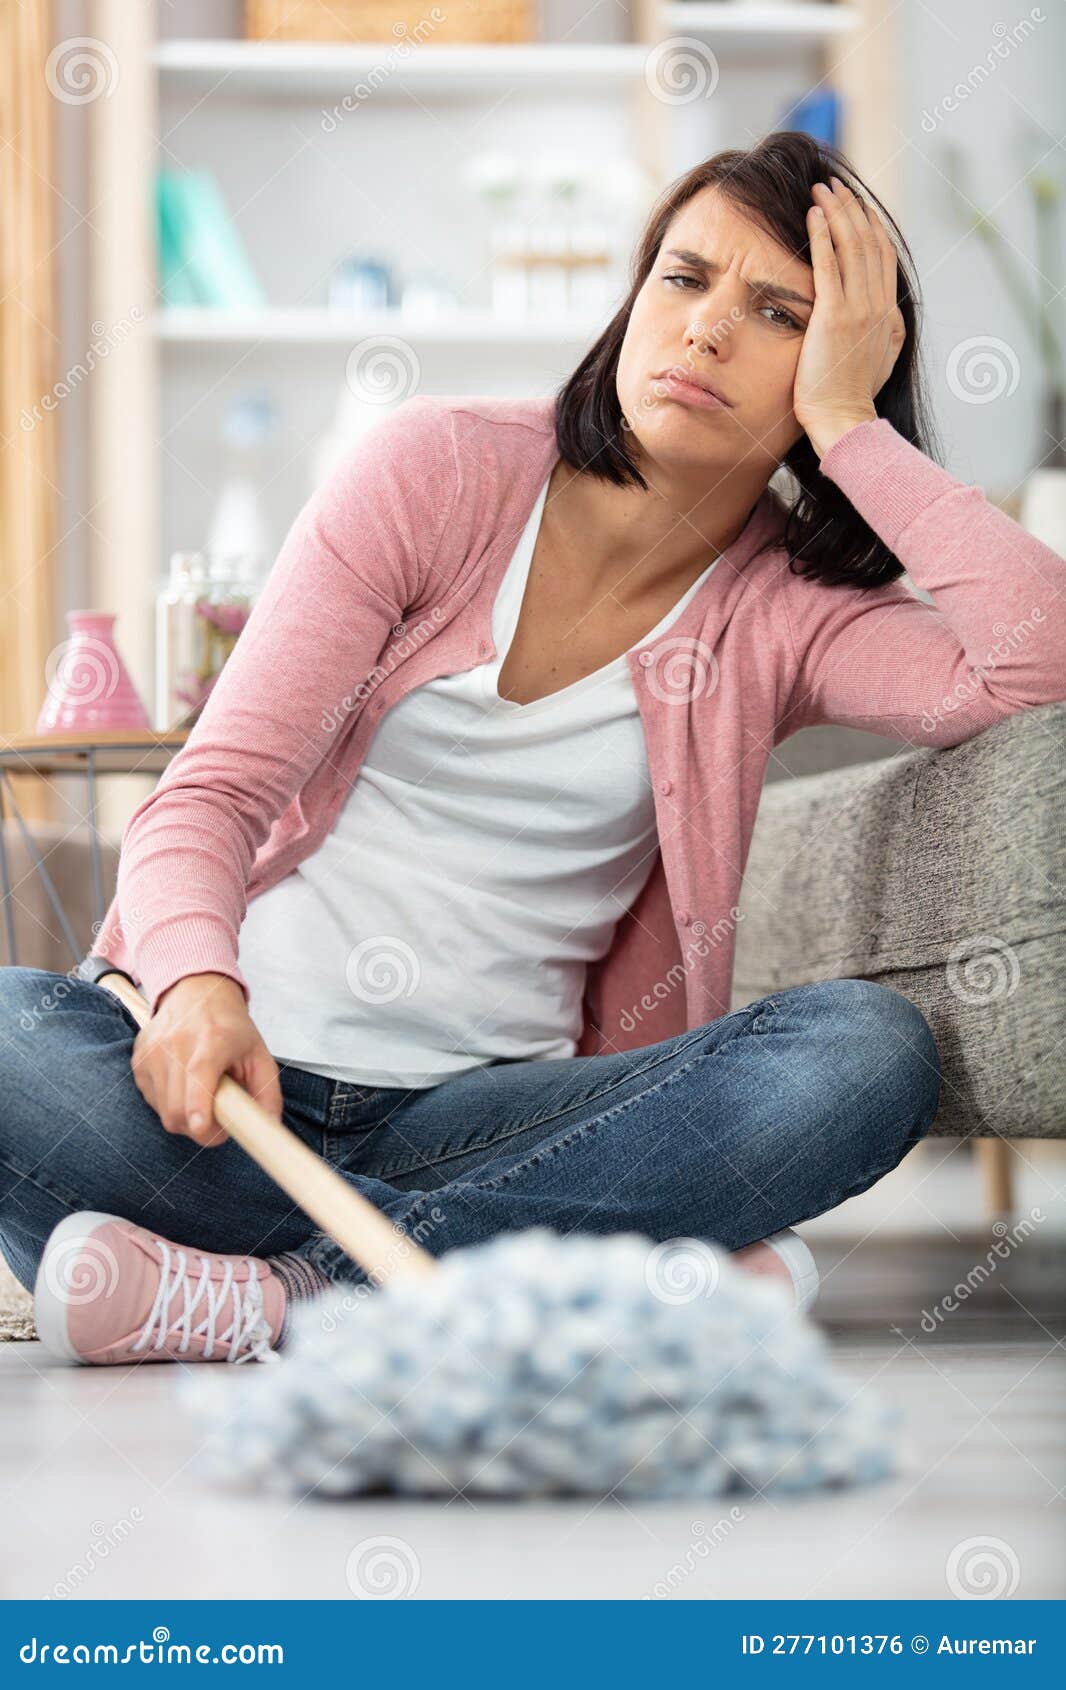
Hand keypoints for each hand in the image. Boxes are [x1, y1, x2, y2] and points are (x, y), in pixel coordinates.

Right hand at [130, 972, 283, 1146]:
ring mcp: (153, 1051)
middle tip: (216, 1122)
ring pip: (163, 1110)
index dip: (199, 1107)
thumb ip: (268, 1094)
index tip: (203, 1127)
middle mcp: (177, 1042)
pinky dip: (168, 1104)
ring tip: (201, 1095)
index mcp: (213, 1039)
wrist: (196, 991)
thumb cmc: (231, 1027)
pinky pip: (152, 1100)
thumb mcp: (260, 1054)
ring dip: (184, 1117)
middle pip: (177, 1107)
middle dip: (198, 1128)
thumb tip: (267, 1128)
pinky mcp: (139, 1059)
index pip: (199, 1075)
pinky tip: (183, 1086)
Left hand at [793, 176, 906, 458]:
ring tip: (821, 188)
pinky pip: (828, 265)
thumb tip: (888, 320)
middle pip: (869, 242)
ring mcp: (858, 310)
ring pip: (851, 246)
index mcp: (888, 314)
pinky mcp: (834, 317)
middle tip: (833, 184)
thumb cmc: (851, 401)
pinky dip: (820, 236)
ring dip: (836, 212)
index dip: (869, 225)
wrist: (845, 423)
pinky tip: (811, 214)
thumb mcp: (879, 361)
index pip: (882, 256)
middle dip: (851, 208)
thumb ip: (884, 334)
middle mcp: (878, 306)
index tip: (855, 204)